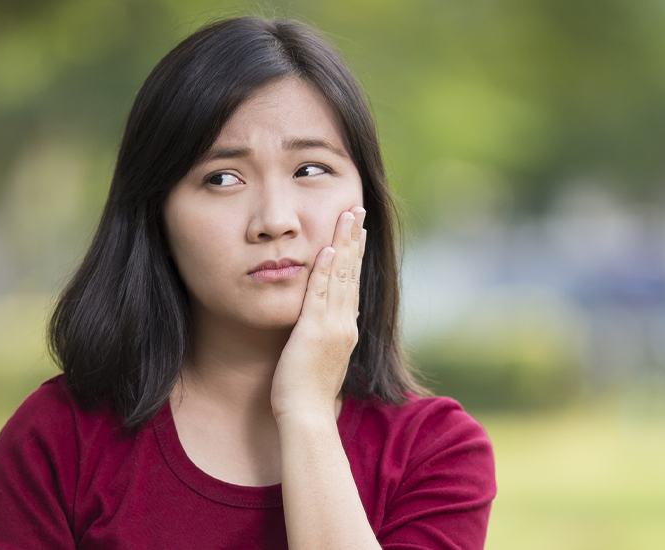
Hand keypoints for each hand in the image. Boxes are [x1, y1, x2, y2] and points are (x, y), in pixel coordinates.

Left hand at [270, 206, 366, 422]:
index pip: (351, 284)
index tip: (357, 231)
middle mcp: (344, 324)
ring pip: (340, 277)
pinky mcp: (315, 332)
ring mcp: (332, 326)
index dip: (354, 256)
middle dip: (354, 239)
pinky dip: (324, 271)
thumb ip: (326, 339)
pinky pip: (320, 294)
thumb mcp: (321, 359)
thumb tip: (330, 326)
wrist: (306, 416)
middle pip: (351, 273)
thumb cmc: (307, 395)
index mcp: (345, 329)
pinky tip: (326, 248)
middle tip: (357, 210)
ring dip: (344, 243)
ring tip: (347, 216)